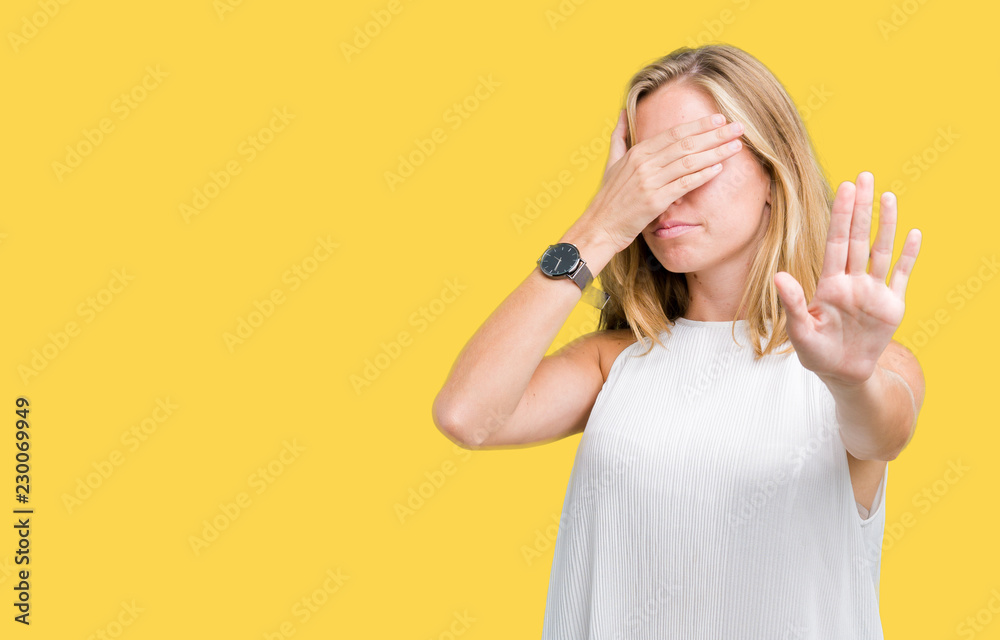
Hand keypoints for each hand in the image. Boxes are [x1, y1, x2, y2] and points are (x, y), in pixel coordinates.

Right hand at [579, 110, 744, 254]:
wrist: (599, 227)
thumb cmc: (608, 197)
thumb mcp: (611, 162)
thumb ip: (619, 137)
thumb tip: (621, 113)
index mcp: (637, 152)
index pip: (674, 133)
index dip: (699, 125)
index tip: (719, 119)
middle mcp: (644, 163)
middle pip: (686, 144)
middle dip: (714, 135)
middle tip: (738, 127)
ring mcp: (649, 182)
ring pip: (688, 162)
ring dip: (715, 152)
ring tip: (736, 146)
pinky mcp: (654, 201)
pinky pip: (683, 184)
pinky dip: (702, 175)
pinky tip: (719, 168)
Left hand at [773, 171, 921, 386]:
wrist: (842, 373)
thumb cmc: (816, 352)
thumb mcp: (801, 330)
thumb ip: (793, 302)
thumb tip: (778, 276)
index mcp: (830, 284)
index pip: (836, 242)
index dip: (840, 215)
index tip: (844, 189)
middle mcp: (852, 281)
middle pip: (858, 237)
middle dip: (861, 208)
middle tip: (864, 176)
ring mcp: (873, 290)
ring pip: (881, 250)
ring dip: (886, 224)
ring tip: (888, 196)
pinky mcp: (892, 304)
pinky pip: (902, 275)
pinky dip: (909, 256)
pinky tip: (914, 233)